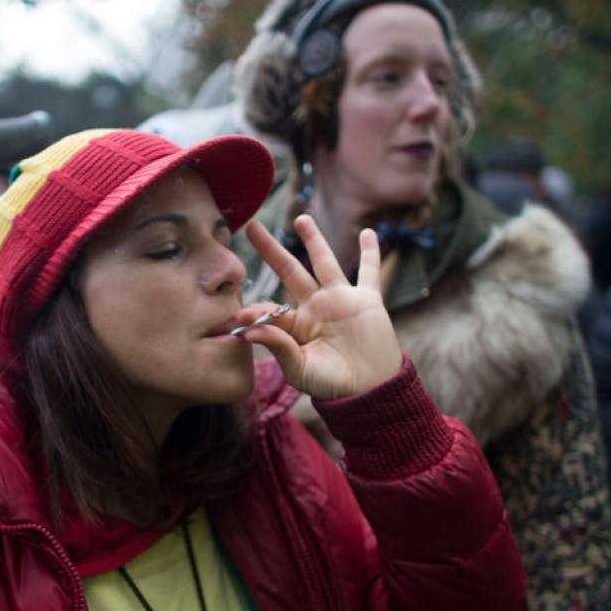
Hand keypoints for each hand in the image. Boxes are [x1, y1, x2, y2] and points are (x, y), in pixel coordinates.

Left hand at [241, 214, 401, 399]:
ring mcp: (341, 301)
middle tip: (252, 227)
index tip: (240, 315)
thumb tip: (248, 329)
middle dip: (271, 249)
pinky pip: (369, 272)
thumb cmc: (331, 385)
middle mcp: (315, 307)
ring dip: (314, 239)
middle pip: (290, 270)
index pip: (272, 308)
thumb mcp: (299, 368)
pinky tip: (367, 233)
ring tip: (301, 218)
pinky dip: (371, 254)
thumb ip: (277, 345)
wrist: (369, 392)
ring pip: (324, 262)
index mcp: (296, 325)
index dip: (256, 310)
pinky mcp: (366, 301)